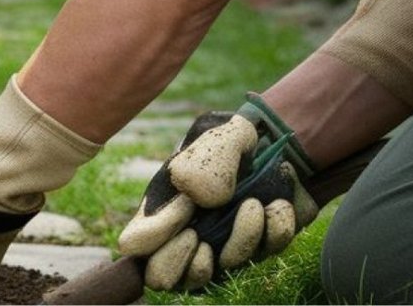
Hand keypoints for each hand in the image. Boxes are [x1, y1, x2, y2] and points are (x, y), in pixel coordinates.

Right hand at [117, 96, 318, 290]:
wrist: (278, 141)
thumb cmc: (232, 138)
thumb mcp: (215, 135)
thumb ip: (201, 163)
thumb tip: (200, 202)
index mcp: (160, 205)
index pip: (134, 244)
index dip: (156, 235)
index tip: (185, 207)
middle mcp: (183, 234)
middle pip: (159, 278)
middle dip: (182, 261)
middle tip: (199, 234)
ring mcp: (218, 248)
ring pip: (216, 274)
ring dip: (239, 238)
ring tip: (253, 203)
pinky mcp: (254, 250)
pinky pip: (261, 257)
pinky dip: (272, 231)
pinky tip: (275, 205)